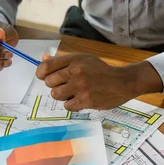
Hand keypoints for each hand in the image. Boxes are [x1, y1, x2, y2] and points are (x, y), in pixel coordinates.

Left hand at [36, 53, 162, 110]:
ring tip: (73, 93)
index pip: (47, 66)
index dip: (41, 73)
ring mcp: (80, 87)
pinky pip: (67, 106)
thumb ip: (63, 61)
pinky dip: (72, 105)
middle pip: (49, 82)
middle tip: (65, 86)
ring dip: (62, 96)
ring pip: (56, 95)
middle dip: (55, 85)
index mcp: (75, 60)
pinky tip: (80, 100)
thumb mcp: (84, 60)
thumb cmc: (101, 71)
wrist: (122, 82)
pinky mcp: (85, 100)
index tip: (43, 77)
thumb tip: (43, 59)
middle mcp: (76, 72)